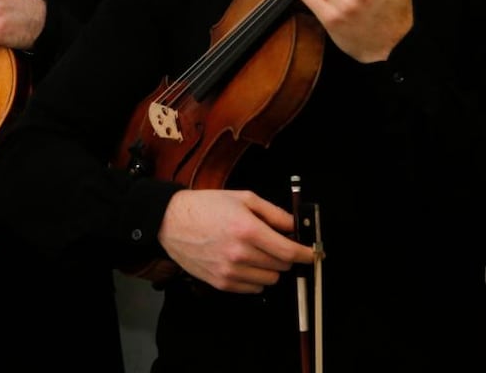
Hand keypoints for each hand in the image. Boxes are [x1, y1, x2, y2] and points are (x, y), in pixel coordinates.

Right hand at [157, 189, 311, 292]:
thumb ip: (273, 212)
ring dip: (270, 268)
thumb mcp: (243, 198)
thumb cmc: (207, 206)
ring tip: (255, 251)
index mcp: (248, 230)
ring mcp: (230, 272)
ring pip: (269, 280)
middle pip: (281, 267)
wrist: (171, 221)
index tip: (314, 253)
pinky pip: (252, 288)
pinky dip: (255, 277)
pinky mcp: (221, 284)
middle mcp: (240, 254)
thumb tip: (294, 226)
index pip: (289, 252)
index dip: (306, 254)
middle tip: (275, 243)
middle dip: (284, 255)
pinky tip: (244, 261)